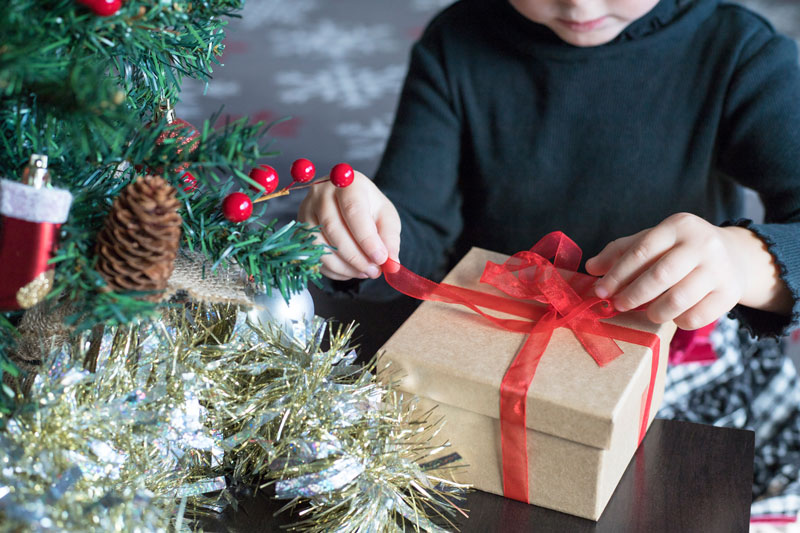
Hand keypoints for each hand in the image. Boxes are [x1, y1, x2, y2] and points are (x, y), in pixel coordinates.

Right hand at [298, 170, 400, 280]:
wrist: (348, 201)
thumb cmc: (369, 207)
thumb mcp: (387, 216)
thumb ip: (390, 238)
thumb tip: (391, 263)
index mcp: (347, 183)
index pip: (354, 211)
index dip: (367, 239)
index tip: (381, 259)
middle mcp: (321, 193)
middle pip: (334, 229)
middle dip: (355, 256)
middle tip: (373, 271)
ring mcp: (305, 210)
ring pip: (319, 245)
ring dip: (343, 266)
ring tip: (363, 272)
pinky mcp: (299, 229)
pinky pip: (313, 255)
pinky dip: (332, 270)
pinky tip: (349, 271)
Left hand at [585, 213, 749, 329]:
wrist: (734, 255)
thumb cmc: (680, 249)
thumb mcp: (652, 241)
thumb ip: (620, 252)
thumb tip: (591, 268)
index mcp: (678, 226)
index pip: (640, 251)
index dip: (617, 274)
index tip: (600, 291)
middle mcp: (702, 244)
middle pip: (659, 276)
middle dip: (632, 295)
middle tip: (618, 305)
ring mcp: (720, 268)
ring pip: (679, 299)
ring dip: (654, 312)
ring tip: (646, 313)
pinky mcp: (730, 293)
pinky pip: (697, 316)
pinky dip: (678, 321)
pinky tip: (672, 316)